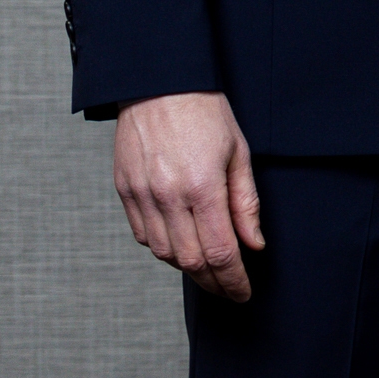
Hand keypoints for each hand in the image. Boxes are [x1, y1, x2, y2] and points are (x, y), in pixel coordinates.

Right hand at [113, 91, 263, 300]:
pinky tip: (181, 245)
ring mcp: (141, 196)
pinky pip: (143, 236)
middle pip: (190, 261)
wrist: (158, 84)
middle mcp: (167, 197)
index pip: (220, 252)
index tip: (244, 293)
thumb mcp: (239, 153)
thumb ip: (246, 203)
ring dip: (188, 268)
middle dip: (213, 283)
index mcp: (202, 187)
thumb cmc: (205, 113)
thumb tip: (254, 244)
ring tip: (209, 272)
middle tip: (230, 290)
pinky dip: (163, 249)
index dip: (233, 281)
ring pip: (164, 254)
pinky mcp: (124, 192)